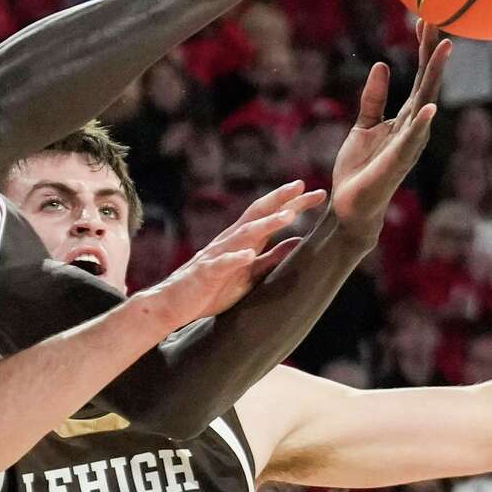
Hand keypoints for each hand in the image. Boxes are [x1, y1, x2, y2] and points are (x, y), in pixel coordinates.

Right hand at [148, 180, 326, 326]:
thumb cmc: (212, 288)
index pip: (270, 215)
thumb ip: (272, 257)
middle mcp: (230, 241)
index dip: (292, 204)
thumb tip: (299, 241)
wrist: (174, 304)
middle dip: (280, 200)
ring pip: (243, 235)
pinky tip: (249, 255)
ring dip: (266, 225)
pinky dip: (235, 258)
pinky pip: (221, 264)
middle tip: (302, 187)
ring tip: (287, 217)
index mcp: (243, 241)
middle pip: (257, 214)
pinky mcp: (206, 273)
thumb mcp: (250, 273)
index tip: (317, 194)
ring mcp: (217, 255)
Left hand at [329, 21, 450, 241]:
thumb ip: (373, 99)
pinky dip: (421, 125)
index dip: (422, 49)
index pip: (419, 77)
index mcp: (405, 119)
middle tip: (438, 20)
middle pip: (427, 83)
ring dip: (434, 76)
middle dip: (433, 52)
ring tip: (444, 48)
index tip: (426, 19)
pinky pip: (410, 140)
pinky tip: (429, 107)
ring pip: (425, 104)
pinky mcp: (396, 163)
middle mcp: (413, 128)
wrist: (349, 206)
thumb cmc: (359, 169)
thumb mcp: (363, 125)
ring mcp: (407, 145)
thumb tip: (382, 65)